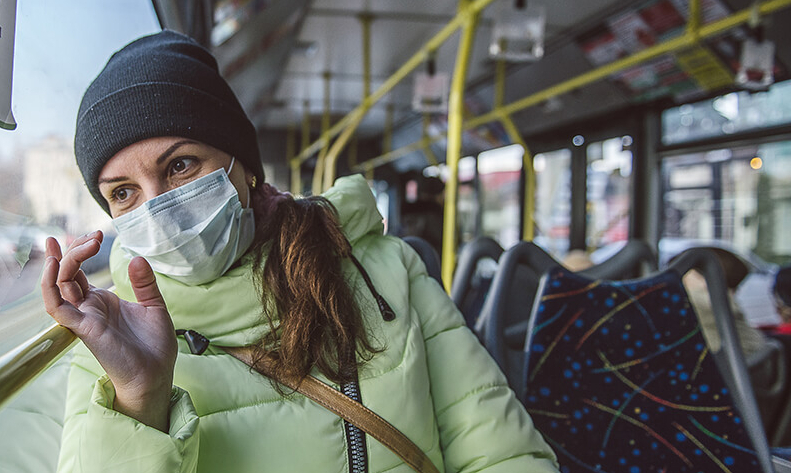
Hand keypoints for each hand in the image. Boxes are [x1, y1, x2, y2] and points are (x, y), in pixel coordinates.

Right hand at [41, 231, 176, 430]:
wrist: (157, 374)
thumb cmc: (154, 346)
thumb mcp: (154, 306)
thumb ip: (144, 283)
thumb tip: (136, 258)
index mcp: (103, 302)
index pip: (78, 272)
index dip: (78, 251)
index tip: (95, 234)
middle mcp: (89, 308)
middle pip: (67, 273)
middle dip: (74, 250)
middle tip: (94, 235)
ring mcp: (85, 317)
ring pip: (59, 285)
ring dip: (64, 261)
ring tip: (80, 243)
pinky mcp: (85, 328)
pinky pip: (58, 306)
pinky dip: (52, 285)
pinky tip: (56, 266)